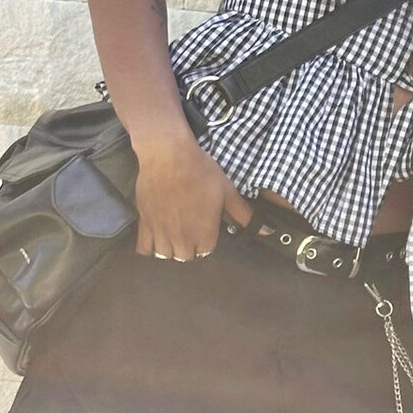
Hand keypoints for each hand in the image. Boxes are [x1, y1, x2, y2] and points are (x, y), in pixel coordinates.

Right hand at [132, 131, 251, 261]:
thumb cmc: (201, 171)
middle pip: (185, 256)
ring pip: (165, 255)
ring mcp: (161, 232)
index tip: (206, 228)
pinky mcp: (144, 223)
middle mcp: (182, 238)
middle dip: (189, 247)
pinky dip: (149, 248)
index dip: (207, 241)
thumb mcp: (227, 192)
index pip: (206, 252)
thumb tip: (268, 230)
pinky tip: (155, 239)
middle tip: (190, 230)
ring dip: (171, 248)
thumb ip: (244, 214)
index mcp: (204, 233)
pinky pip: (143, 248)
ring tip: (175, 235)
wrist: (169, 155)